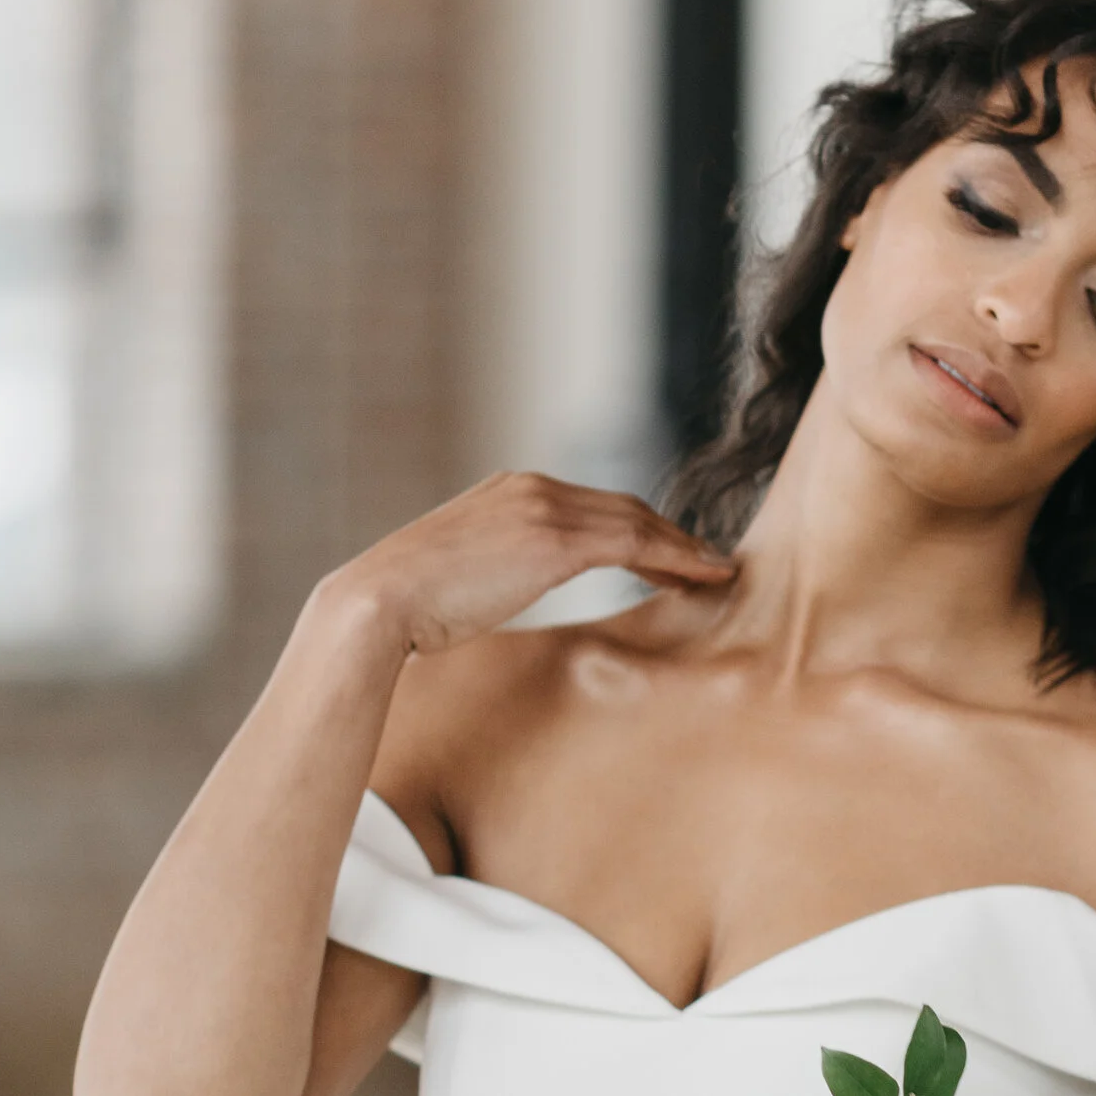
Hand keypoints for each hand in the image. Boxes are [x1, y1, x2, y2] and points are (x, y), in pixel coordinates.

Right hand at [322, 472, 733, 659]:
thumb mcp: (458, 577)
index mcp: (508, 492)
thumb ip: (491, 572)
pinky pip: (636, 543)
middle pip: (623, 507)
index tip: (667, 554)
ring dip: (684, 547)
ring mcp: (543, 509)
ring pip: (637, 521)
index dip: (638, 530)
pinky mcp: (554, 541)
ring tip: (717, 573)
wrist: (378, 602)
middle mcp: (531, 488)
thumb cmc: (406, 607)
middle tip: (707, 563)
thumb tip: (495, 596)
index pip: (591, 506)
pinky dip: (678, 557)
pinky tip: (704, 576)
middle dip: (670, 534)